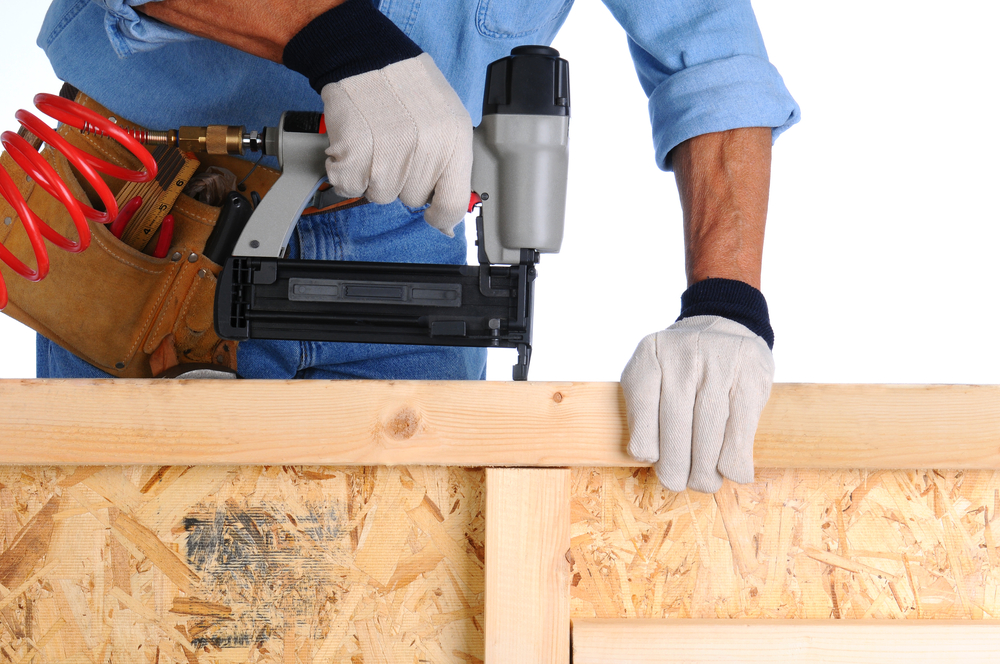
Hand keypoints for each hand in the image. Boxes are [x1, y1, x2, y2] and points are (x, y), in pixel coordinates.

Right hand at [319, 53, 472, 234]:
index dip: (442, 218)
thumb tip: (448, 214)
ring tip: (376, 141)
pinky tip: (355, 145)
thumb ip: (451, 166)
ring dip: (372, 175)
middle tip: (397, 147)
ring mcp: (389, 150)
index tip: (434, 216)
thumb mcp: (449, 121)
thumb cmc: (409, 89)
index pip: (452, 203)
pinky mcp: (354, 150)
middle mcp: (425, 148)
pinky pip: (349, 186)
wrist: (368, 56)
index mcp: (454, 141)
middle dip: (402, 179)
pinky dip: (346, 172)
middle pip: (411, 198)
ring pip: (379, 195)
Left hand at [621, 315, 773, 492]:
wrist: (725, 330)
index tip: (649, 459)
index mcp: (652, 353)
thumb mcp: (652, 373)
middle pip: (676, 420)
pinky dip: (736, 456)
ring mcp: (720, 361)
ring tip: (703, 483)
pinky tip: (734, 473)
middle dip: (675, 462)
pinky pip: (742, 425)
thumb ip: (642, 407)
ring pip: (710, 427)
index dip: (645, 437)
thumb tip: (645, 457)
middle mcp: (684, 354)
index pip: (643, 401)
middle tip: (676, 482)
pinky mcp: (751, 374)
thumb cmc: (681, 367)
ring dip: (705, 466)